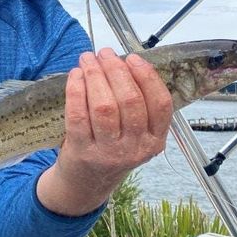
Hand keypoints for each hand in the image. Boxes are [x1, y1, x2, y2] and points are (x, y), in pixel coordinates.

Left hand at [37, 48, 172, 215]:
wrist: (86, 183)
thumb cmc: (112, 149)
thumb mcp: (136, 135)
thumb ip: (137, 106)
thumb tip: (123, 61)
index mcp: (154, 141)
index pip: (160, 104)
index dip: (147, 76)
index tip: (132, 58)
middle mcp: (134, 149)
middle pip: (130, 101)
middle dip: (116, 70)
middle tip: (105, 53)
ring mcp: (108, 152)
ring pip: (104, 106)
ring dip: (95, 76)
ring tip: (88, 60)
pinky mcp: (82, 151)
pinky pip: (78, 114)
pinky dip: (76, 90)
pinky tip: (75, 76)